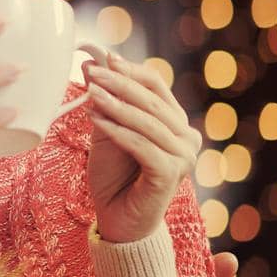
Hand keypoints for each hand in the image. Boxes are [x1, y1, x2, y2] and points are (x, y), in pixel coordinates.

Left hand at [84, 51, 201, 244]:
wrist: (118, 219)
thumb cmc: (113, 176)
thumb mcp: (106, 132)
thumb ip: (104, 102)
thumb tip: (90, 64)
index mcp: (175, 123)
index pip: (157, 86)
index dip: (131, 70)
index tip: (104, 57)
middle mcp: (187, 137)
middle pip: (152, 101)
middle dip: (119, 83)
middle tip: (91, 71)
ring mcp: (184, 157)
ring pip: (147, 122)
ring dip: (116, 105)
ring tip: (89, 92)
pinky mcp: (170, 174)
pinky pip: (142, 146)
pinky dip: (118, 131)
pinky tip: (95, 118)